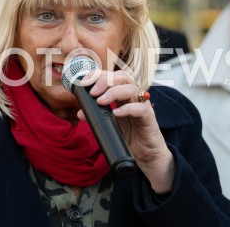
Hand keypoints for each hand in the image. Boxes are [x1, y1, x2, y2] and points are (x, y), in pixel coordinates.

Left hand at [77, 70, 174, 193]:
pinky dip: (127, 109)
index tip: (85, 81)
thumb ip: (96, 116)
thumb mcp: (109, 124)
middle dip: (106, 80)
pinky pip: (141, 108)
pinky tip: (116, 114)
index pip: (113, 76)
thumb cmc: (130, 135)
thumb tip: (80, 112)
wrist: (146, 154)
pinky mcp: (149, 118)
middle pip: (123, 77)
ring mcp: (143, 106)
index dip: (100, 75)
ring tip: (101, 102)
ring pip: (132, 89)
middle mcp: (134, 97)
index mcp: (124, 95)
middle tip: (93, 92)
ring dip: (114, 92)